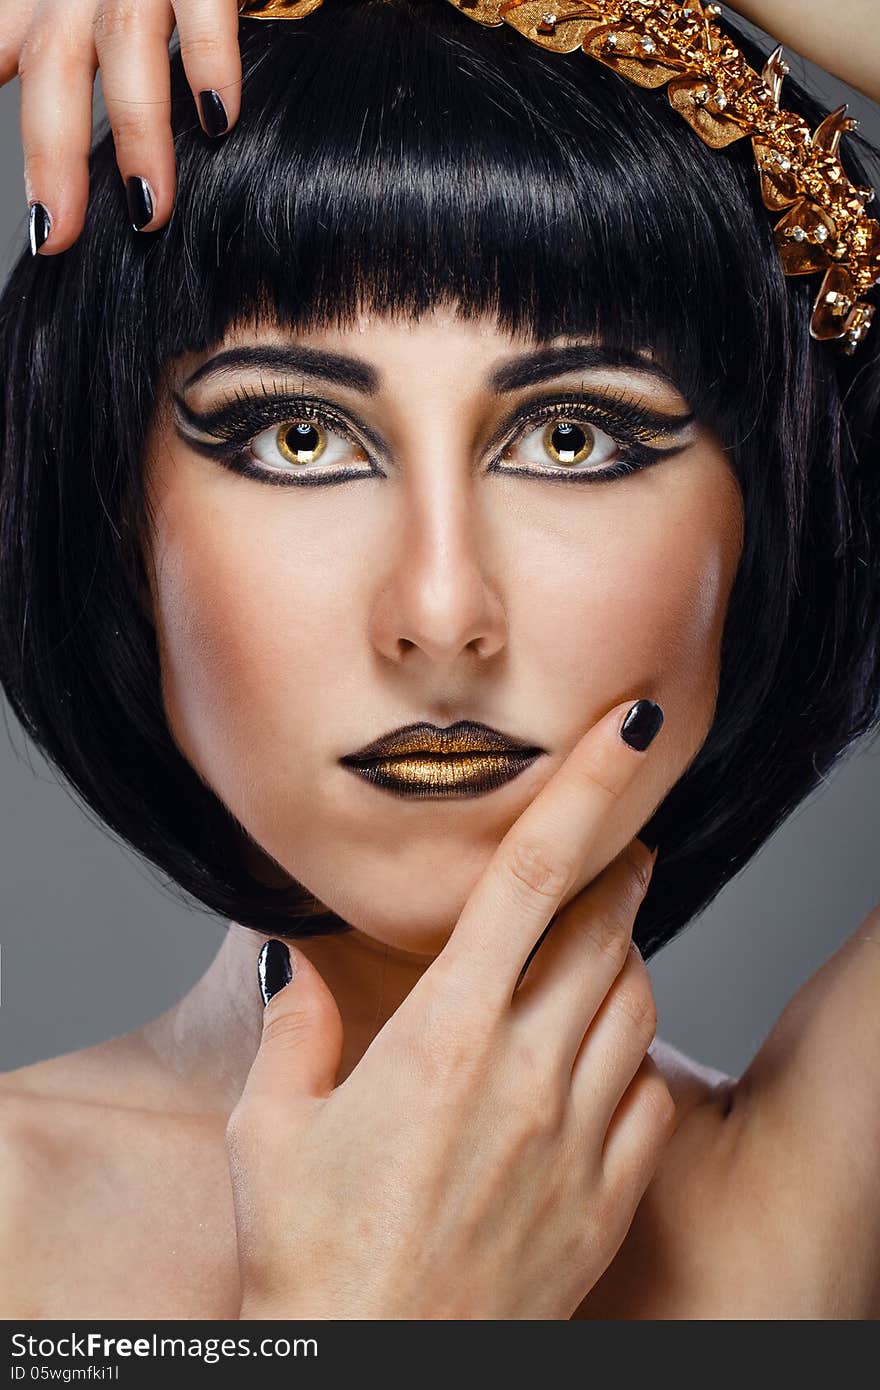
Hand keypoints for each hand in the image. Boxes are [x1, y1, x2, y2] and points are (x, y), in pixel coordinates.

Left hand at [4, 0, 243, 253]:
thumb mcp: (73, 12)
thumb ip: (41, 57)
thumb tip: (40, 150)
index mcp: (42, 2)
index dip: (2, 121)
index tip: (21, 217)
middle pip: (53, 70)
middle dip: (51, 157)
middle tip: (56, 236)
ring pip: (124, 47)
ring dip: (135, 134)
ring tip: (148, 210)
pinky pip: (201, 9)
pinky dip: (208, 62)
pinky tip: (219, 118)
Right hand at [225, 697, 673, 1320]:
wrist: (374, 1382)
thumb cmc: (310, 1260)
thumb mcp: (271, 1132)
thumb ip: (293, 1029)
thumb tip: (292, 963)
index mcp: (445, 1037)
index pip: (532, 878)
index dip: (588, 790)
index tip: (630, 731)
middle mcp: (527, 1075)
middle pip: (608, 929)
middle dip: (621, 869)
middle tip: (616, 846)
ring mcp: (577, 1141)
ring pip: (639, 1003)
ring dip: (627, 957)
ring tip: (599, 947)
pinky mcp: (604, 1204)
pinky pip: (654, 1099)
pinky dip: (638, 1058)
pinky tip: (604, 1060)